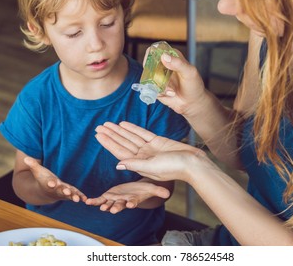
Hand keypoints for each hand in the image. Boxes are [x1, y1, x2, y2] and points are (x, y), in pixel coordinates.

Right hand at [24, 157, 86, 202]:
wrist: (45, 192)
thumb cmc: (42, 179)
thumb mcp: (37, 171)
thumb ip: (33, 165)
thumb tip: (25, 158)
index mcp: (48, 184)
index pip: (49, 183)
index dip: (50, 183)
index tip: (51, 183)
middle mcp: (56, 190)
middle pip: (60, 191)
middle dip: (63, 191)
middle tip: (67, 192)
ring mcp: (64, 192)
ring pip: (69, 195)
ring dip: (73, 196)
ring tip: (77, 199)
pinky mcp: (70, 192)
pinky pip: (76, 195)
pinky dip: (80, 196)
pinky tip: (85, 199)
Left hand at [85, 180, 169, 213]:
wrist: (136, 189)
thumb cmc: (144, 189)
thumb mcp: (152, 188)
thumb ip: (158, 191)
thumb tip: (167, 193)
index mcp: (134, 199)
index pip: (134, 201)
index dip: (132, 203)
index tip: (131, 204)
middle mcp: (124, 201)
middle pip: (120, 205)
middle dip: (117, 207)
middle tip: (114, 210)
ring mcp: (115, 200)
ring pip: (109, 204)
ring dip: (105, 206)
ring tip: (101, 207)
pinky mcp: (108, 196)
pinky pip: (100, 200)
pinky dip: (94, 201)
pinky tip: (87, 202)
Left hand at [95, 121, 209, 181]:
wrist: (193, 163)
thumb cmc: (175, 168)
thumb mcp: (153, 167)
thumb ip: (136, 165)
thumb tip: (118, 165)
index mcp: (140, 164)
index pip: (120, 152)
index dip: (109, 143)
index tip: (99, 135)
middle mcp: (143, 156)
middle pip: (123, 143)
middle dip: (111, 135)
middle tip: (99, 126)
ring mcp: (150, 149)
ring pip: (131, 137)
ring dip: (119, 130)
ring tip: (108, 123)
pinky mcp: (158, 141)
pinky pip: (142, 133)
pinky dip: (133, 128)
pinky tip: (123, 124)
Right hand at [143, 48, 206, 115]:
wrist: (192, 103)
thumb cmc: (193, 85)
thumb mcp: (189, 72)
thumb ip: (178, 64)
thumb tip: (164, 56)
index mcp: (171, 56)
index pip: (156, 50)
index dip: (151, 54)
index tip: (154, 64)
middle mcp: (162, 66)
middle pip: (148, 64)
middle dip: (153, 73)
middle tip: (163, 81)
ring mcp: (157, 77)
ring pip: (148, 78)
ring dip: (159, 85)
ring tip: (172, 91)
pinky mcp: (155, 88)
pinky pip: (150, 89)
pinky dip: (160, 93)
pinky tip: (170, 94)